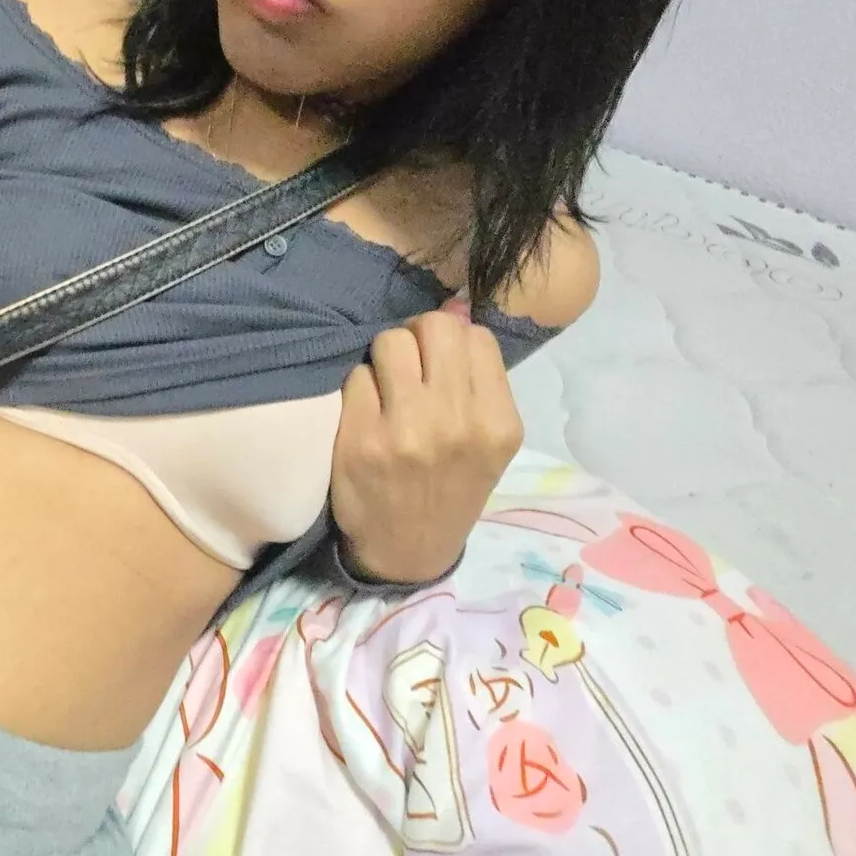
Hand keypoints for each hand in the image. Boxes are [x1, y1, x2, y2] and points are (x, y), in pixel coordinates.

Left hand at [329, 304, 523, 583]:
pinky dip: (361, 387)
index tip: (440, 363)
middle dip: (418, 336)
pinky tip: (368, 414)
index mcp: (498, 424)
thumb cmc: (453, 485)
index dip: (452, 340)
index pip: (474, 336)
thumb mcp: (487, 440)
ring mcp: (407, 432)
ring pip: (390, 342)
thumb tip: (454, 306)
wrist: (410, 550)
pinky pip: (357, 375)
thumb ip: (478, 377)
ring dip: (386, 358)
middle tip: (409, 364)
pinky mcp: (361, 440)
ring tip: (388, 389)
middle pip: (434, 327)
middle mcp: (457, 425)